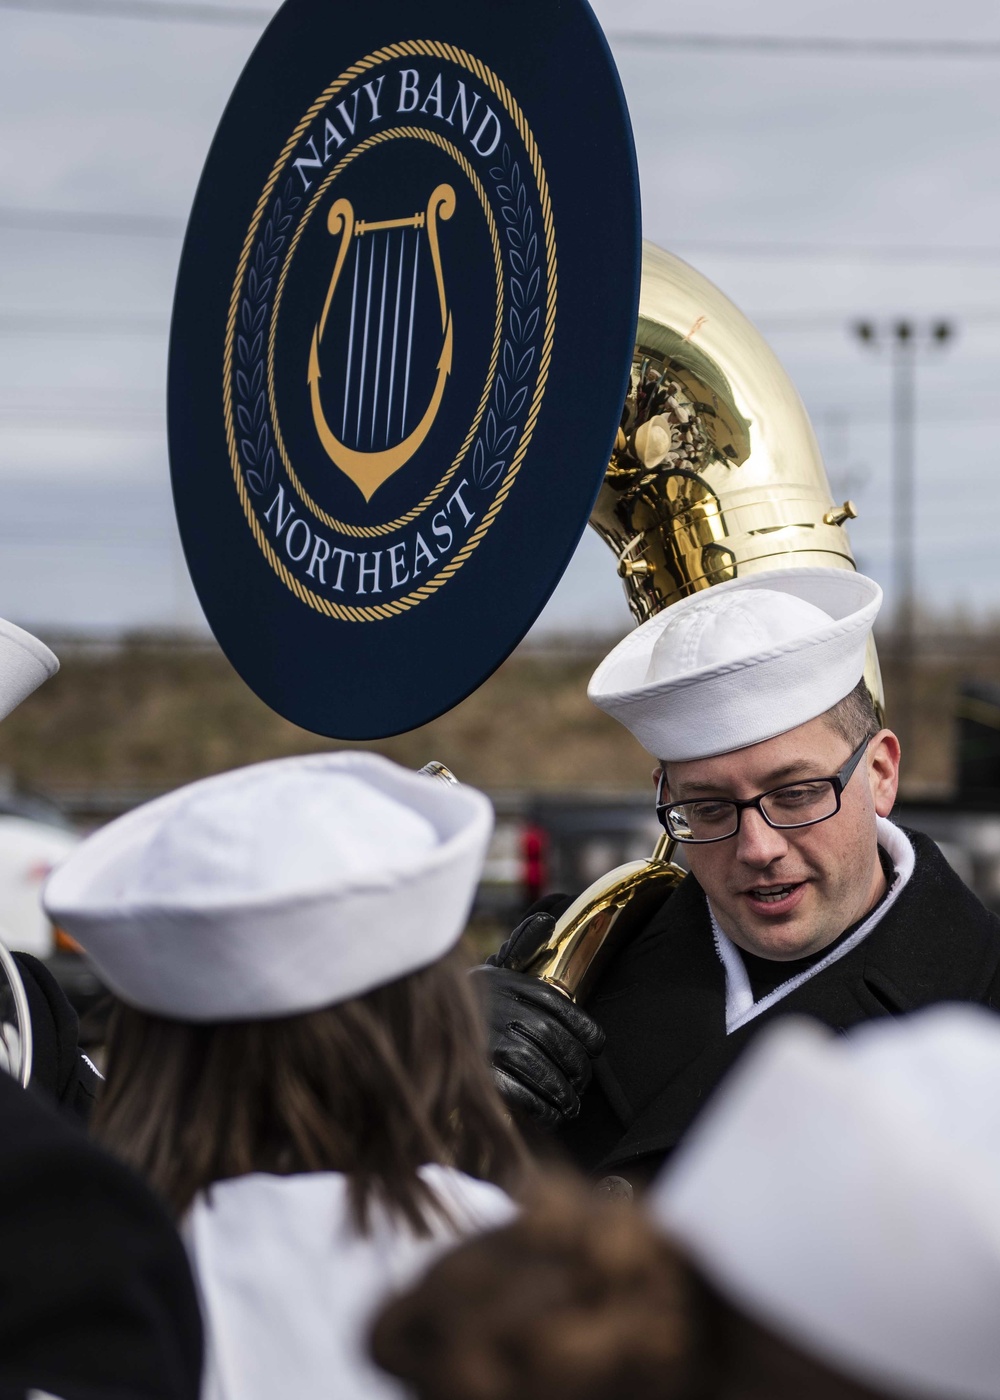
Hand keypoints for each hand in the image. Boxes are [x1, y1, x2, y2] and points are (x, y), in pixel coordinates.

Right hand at [472, 911, 605, 1129]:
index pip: (560, 1006)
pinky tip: (551, 1115)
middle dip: (576, 1065)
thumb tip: (545, 920)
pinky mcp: (480, 1073)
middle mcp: (501, 1009)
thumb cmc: (468, 1001)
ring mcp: (490, 1042)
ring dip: (562, 1091)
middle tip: (582, 1081)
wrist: (417, 1020)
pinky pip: (521, 1094)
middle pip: (555, 1039)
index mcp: (508, 984)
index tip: (596, 1046)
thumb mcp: (492, 969)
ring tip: (571, 1104)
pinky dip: (541, 1108)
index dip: (584, 1028)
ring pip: (541, 1068)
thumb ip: (522, 947)